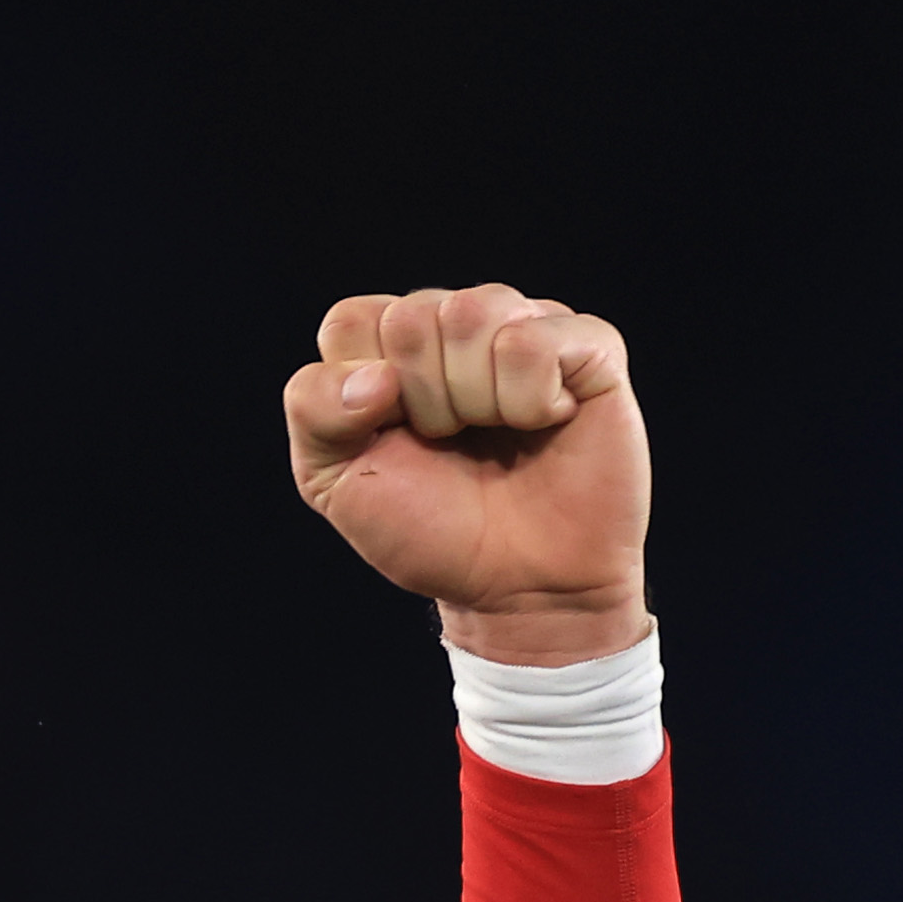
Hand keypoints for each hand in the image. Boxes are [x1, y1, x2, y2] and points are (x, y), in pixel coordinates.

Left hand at [286, 284, 646, 663]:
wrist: (517, 588)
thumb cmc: (429, 530)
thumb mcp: (333, 481)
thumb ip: (314, 410)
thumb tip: (377, 373)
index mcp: (390, 348)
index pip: (351, 319)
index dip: (359, 390)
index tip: (389, 437)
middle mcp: (457, 326)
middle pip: (412, 316)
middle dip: (423, 400)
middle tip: (450, 443)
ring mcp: (526, 328)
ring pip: (474, 313)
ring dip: (474, 399)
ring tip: (495, 433)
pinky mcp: (588, 347)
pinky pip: (535, 340)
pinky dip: (529, 398)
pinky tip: (545, 422)